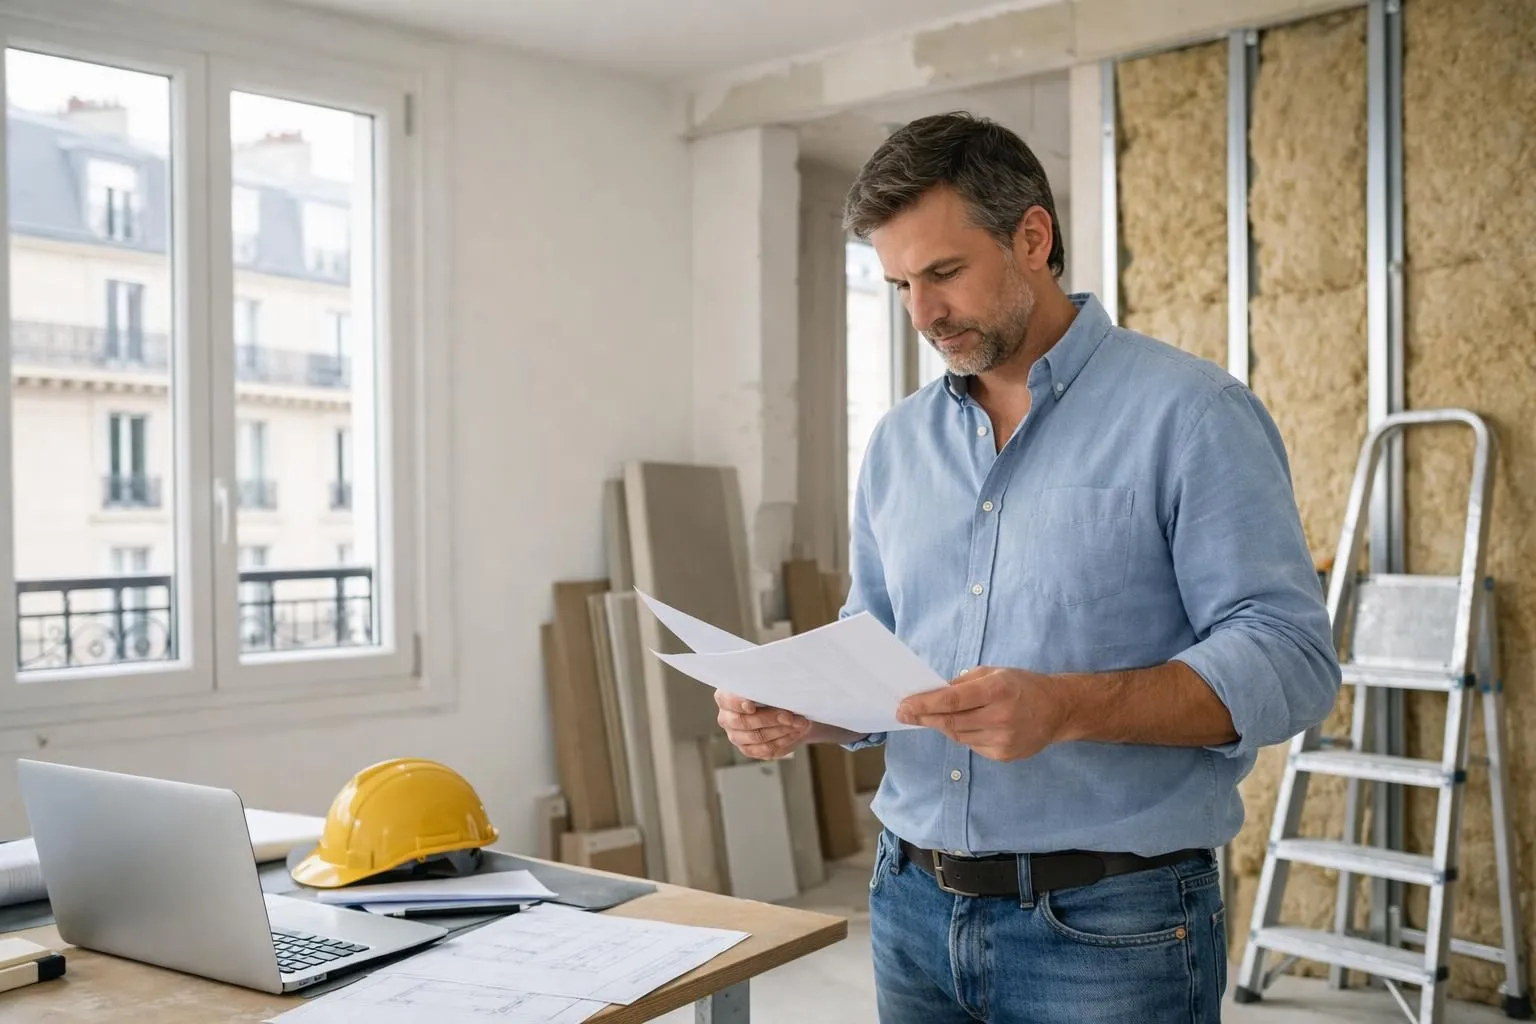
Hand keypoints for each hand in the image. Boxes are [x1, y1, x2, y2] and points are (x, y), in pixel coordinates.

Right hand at [715, 690, 812, 759]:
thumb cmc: (774, 692)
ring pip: (757, 737)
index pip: (726, 701)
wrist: (785, 710)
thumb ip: (769, 686)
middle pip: (743, 722)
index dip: (738, 704)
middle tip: (790, 716)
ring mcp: (736, 736)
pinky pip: (765, 749)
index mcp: (725, 697)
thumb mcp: (771, 684)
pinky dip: (783, 741)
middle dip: (770, 718)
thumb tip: (780, 691)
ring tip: (799, 723)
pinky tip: (794, 732)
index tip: (751, 706)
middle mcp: (726, 718)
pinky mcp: (748, 749)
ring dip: (781, 730)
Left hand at [895, 666, 1070, 761]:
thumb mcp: (994, 672)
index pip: (952, 700)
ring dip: (943, 726)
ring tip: (935, 716)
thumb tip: (933, 694)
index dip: (924, 704)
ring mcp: (1003, 739)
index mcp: (997, 689)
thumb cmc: (1022, 686)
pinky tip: (968, 725)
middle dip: (924, 718)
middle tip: (905, 714)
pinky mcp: (1004, 755)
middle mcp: (1001, 716)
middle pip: (951, 722)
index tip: (904, 706)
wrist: (1057, 710)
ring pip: (958, 736)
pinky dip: (964, 735)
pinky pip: (972, 746)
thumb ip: (963, 682)